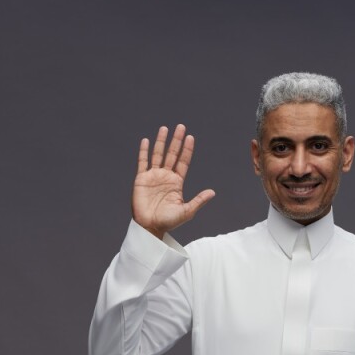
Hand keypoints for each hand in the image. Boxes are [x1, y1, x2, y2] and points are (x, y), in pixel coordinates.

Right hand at [132, 123, 214, 238]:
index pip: (183, 162)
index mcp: (176, 182)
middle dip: (176, 141)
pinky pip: (142, 162)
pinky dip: (144, 151)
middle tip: (181, 126)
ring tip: (165, 128)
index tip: (190, 137)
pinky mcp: (141, 179)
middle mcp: (165, 176)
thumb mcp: (186, 211)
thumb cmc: (168, 222)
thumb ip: (198, 201)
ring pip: (158, 154)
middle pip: (172, 154)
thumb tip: (213, 192)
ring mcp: (153, 176)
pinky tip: (146, 140)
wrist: (150, 227)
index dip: (186, 150)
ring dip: (161, 141)